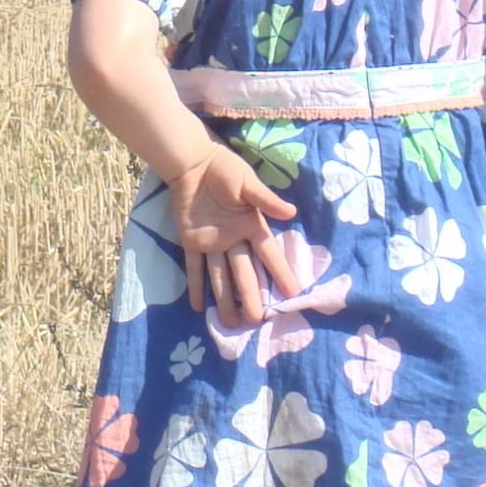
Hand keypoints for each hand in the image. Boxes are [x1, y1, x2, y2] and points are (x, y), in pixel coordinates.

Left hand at [167, 144, 300, 325]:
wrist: (194, 164)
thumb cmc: (225, 170)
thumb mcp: (247, 183)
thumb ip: (265, 199)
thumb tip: (290, 212)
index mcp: (252, 226)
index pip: (269, 254)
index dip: (280, 273)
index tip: (293, 293)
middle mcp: (235, 240)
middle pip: (245, 272)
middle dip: (251, 295)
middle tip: (256, 320)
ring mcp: (213, 243)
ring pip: (221, 276)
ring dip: (225, 299)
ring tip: (231, 323)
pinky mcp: (191, 242)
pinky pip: (194, 267)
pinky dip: (196, 286)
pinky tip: (198, 307)